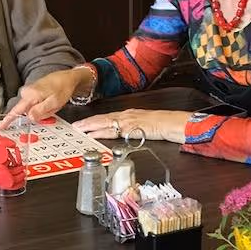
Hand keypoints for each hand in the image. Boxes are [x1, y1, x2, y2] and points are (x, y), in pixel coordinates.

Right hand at [0, 68, 89, 127]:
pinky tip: (51, 100)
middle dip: (38, 114)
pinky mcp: (33, 91)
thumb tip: (29, 118)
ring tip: (53, 103)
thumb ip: (40, 111)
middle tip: (51, 108)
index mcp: (31, 95)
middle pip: (27, 112)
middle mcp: (27, 92)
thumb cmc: (62, 89)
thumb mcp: (54, 103)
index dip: (8, 120)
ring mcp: (29, 91)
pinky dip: (43, 106)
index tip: (0, 127)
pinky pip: (34, 104)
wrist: (68, 77)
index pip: (16, 110)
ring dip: (42, 110)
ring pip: (32, 109)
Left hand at [72, 109, 191, 142]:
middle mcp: (127, 115)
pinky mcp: (133, 128)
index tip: (82, 124)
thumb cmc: (164, 125)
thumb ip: (134, 129)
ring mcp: (129, 121)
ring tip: (79, 129)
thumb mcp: (145, 126)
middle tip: (74, 126)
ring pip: (106, 122)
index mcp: (129, 115)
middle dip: (88, 122)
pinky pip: (115, 130)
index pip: (108, 117)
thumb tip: (125, 135)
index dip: (94, 121)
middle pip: (103, 118)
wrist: (176, 123)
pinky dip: (103, 131)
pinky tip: (95, 134)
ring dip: (91, 125)